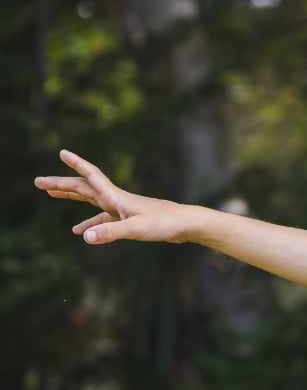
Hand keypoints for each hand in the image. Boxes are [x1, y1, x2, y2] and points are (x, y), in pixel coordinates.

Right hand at [33, 149, 191, 245]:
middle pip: (82, 187)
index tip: (62, 152)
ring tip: (51, 194)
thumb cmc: (164, 224)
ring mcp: (120, 208)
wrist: (186, 225)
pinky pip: (101, 219)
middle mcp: (115, 199)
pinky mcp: (127, 219)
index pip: (90, 175)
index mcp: (115, 197)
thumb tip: (85, 237)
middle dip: (60, 184)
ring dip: (70, 197)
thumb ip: (110, 232)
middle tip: (38, 182)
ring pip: (89, 199)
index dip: (76, 164)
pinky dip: (90, 223)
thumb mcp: (135, 230)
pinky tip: (80, 232)